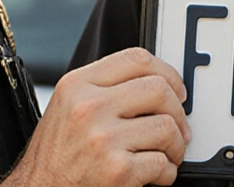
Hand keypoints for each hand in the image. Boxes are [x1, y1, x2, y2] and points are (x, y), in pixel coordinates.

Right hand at [2, 47, 190, 186]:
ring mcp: (103, 139)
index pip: (136, 59)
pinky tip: (153, 176)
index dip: (166, 73)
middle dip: (177, 112)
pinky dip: (165, 174)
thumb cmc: (55, 158)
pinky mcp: (118, 171)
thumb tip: (154, 84)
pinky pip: (162, 164)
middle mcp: (88, 107)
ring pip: (167, 128)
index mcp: (77, 85)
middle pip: (158, 89)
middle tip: (177, 129)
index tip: (175, 89)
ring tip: (165, 155)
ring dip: (175, 147)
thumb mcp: (68, 108)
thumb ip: (103, 89)